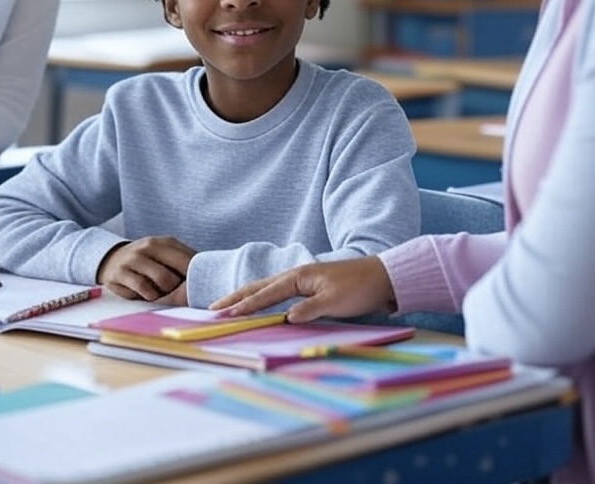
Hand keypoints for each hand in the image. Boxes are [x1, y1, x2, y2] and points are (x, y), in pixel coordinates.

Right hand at [96, 236, 195, 300]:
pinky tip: (148, 295)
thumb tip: (209, 272)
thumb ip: (183, 260)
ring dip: (165, 293)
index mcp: (164, 242)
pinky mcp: (120, 273)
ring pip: (161, 281)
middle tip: (179, 294)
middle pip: (175, 273)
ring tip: (163, 294)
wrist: (111, 258)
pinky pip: (143, 289)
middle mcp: (148, 247)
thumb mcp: (164, 254)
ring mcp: (133, 259)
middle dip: (179, 288)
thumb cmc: (147, 260)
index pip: (188, 259)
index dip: (195, 276)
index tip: (199, 286)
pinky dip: (149, 296)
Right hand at [210, 257, 396, 322]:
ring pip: (266, 290)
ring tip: (226, 307)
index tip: (224, 314)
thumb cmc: (359, 287)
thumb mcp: (335, 301)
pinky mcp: (308, 288)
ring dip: (245, 298)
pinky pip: (277, 294)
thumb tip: (286, 318)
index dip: (245, 305)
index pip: (266, 293)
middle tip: (212, 308)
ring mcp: (301, 281)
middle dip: (235, 298)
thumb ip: (310, 310)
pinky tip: (257, 306)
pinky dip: (262, 299)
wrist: (382, 277)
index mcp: (299, 276)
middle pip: (259, 287)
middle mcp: (296, 276)